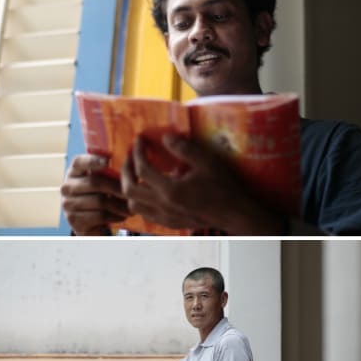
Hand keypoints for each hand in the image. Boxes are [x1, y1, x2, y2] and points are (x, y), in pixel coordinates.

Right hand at [60, 154, 129, 234]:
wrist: (87, 225)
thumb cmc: (98, 197)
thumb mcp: (99, 182)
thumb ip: (106, 171)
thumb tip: (125, 162)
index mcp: (73, 172)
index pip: (79, 162)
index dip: (93, 160)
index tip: (108, 160)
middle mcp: (66, 186)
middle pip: (94, 182)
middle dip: (116, 187)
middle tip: (131, 192)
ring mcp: (68, 204)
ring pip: (99, 201)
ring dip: (119, 205)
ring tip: (131, 207)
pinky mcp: (73, 220)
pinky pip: (99, 216)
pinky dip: (114, 216)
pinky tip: (122, 217)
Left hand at [120, 135, 283, 234]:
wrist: (235, 213)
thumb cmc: (224, 186)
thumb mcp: (207, 162)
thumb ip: (184, 149)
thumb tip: (165, 137)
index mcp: (171, 190)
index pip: (142, 169)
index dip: (137, 152)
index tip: (139, 140)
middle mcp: (163, 206)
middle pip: (129, 189)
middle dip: (126, 170)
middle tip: (131, 157)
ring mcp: (164, 217)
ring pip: (132, 205)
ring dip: (130, 187)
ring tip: (136, 174)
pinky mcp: (168, 223)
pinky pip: (144, 214)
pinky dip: (139, 201)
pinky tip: (147, 190)